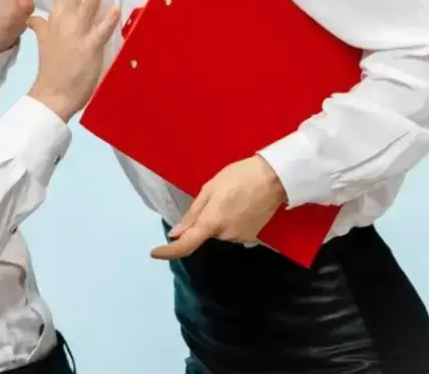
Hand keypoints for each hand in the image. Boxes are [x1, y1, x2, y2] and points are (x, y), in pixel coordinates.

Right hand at [26, 0, 120, 120]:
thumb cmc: (52, 67)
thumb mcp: (44, 41)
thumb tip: (33, 16)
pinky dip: (107, 22)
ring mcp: (78, 34)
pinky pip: (99, 33)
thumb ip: (40, 25)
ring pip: (88, 3)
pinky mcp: (89, 50)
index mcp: (57, 16)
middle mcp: (66, 20)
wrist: (51, 95)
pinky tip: (115, 9)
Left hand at [150, 156, 288, 259]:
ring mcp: (239, 238)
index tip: (155, 252)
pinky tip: (241, 205)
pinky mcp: (251, 237)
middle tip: (217, 196)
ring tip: (232, 197)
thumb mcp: (210, 188)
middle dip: (205, 220)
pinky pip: (232, 232)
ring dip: (219, 220)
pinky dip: (231, 222)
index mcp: (211, 222)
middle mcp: (224, 236)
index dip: (168, 251)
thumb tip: (176, 233)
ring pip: (219, 232)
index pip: (186, 245)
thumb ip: (193, 214)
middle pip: (205, 233)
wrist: (274, 178)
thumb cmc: (239, 176)